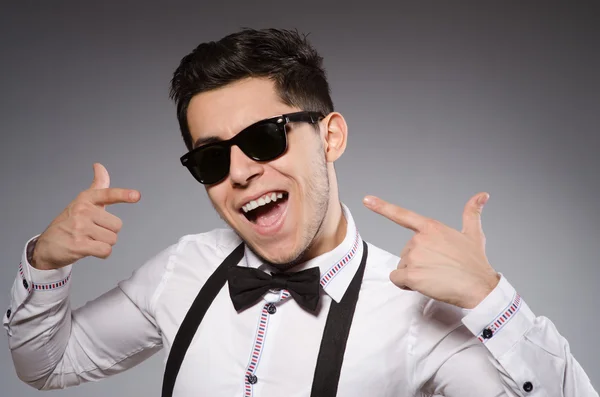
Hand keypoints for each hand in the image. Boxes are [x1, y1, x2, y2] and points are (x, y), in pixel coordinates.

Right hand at [31, 163, 140, 269]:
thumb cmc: (68, 223)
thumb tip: (99, 166)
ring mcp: (80, 228)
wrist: (47, 246)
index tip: (136, 195)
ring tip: (89, 240)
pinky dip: (102, 253)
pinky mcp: (79, 245)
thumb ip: (97, 186)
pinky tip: (90, 249)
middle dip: (109, 232)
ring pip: (112, 239)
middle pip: (117, 225)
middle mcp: (82, 211)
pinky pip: (106, 250)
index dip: (123, 195)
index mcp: (85, 199)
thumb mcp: (82, 202)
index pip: (107, 194)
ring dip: (104, 243)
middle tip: (93, 232)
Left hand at [363, 192, 499, 308]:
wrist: (479, 288)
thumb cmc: (476, 263)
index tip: (366, 200)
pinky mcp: (411, 275)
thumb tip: (482, 195)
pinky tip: (424, 285)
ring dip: (414, 274)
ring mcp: (414, 257)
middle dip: (418, 261)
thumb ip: (472, 212)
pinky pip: (397, 279)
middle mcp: (419, 240)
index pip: (402, 215)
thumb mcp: (474, 234)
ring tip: (436, 276)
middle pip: (406, 252)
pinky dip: (406, 284)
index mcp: (431, 227)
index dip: (382, 207)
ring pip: (402, 266)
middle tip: (439, 268)